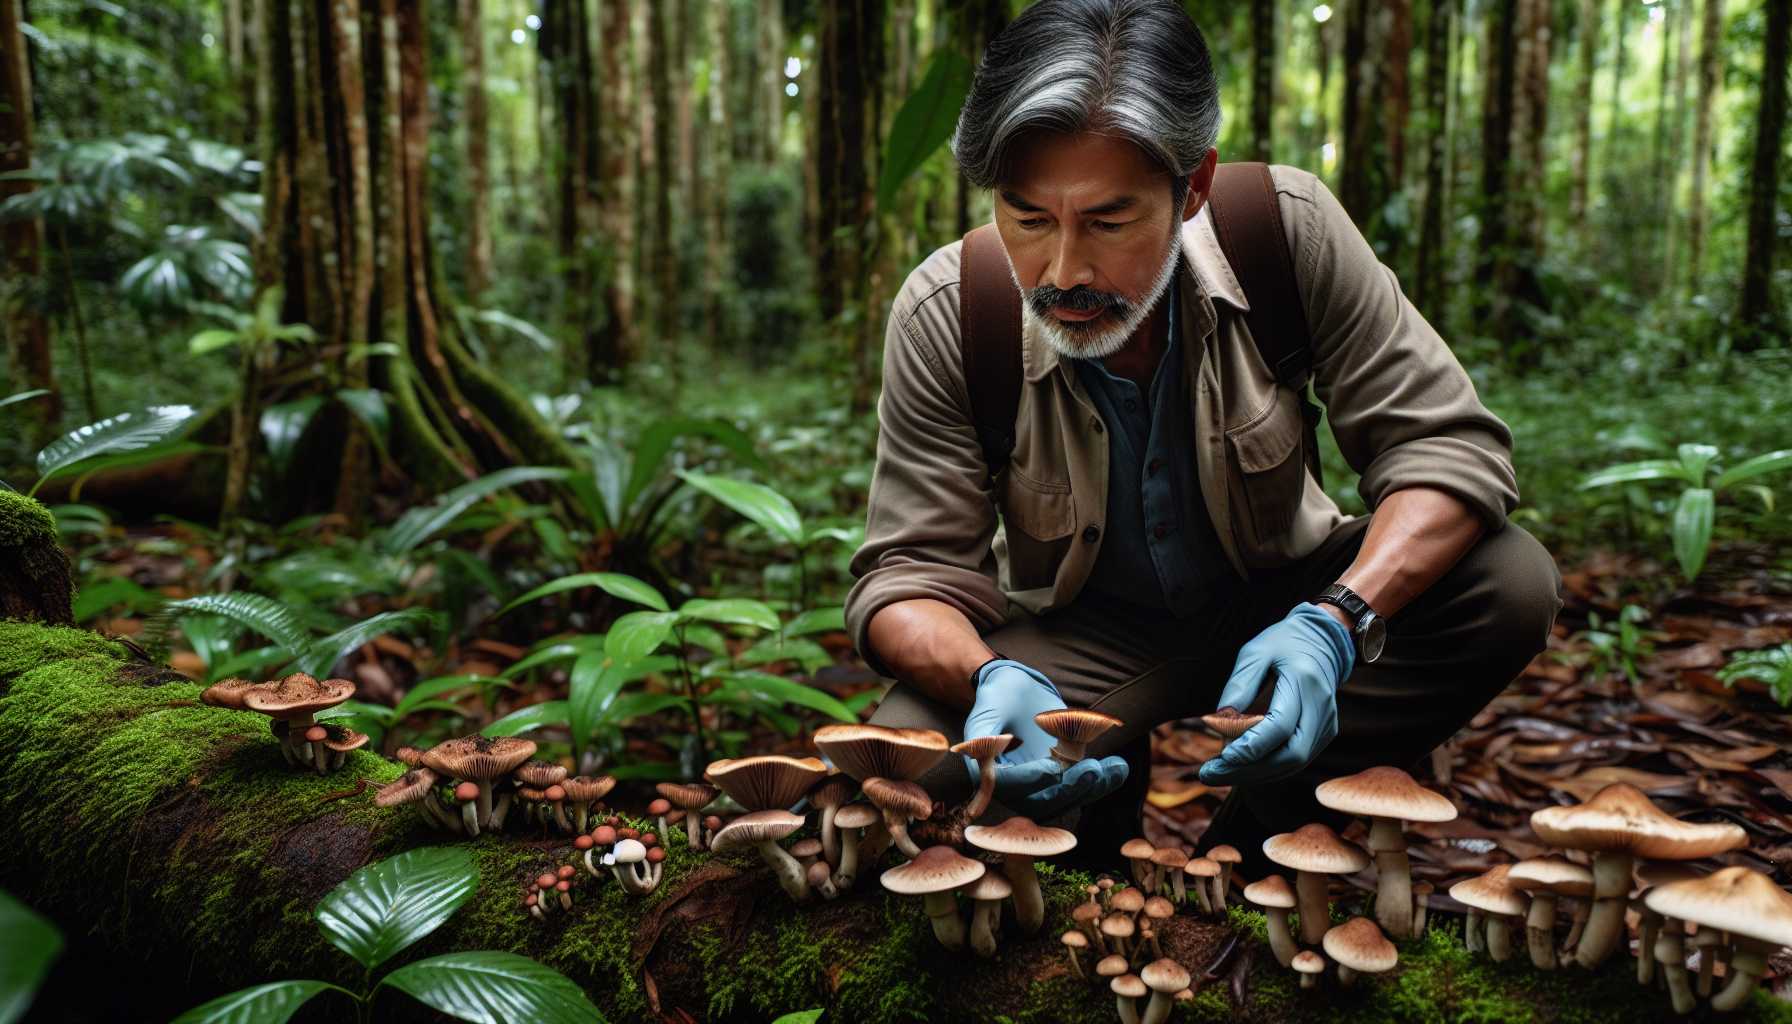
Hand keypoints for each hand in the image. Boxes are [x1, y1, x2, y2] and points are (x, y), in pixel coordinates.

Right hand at [963, 660, 1128, 818]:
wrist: (1016, 688)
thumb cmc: (997, 696)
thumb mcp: (986, 710)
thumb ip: (982, 735)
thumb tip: (983, 755)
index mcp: (993, 775)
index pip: (1012, 785)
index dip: (1033, 779)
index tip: (1052, 768)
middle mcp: (1019, 786)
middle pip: (1044, 799)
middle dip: (1070, 788)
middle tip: (1091, 770)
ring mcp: (1045, 782)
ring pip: (1069, 795)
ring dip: (1093, 786)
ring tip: (1113, 768)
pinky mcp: (1066, 773)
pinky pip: (1085, 782)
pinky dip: (1104, 778)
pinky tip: (1118, 767)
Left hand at [1199, 602, 1354, 786]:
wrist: (1321, 640)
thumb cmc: (1283, 644)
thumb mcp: (1255, 653)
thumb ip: (1239, 685)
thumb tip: (1218, 721)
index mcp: (1304, 683)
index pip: (1280, 727)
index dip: (1250, 747)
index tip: (1221, 756)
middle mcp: (1320, 708)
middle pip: (1291, 755)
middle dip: (1249, 770)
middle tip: (1211, 773)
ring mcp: (1326, 724)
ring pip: (1293, 764)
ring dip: (1255, 774)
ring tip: (1219, 773)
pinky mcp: (1323, 734)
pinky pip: (1295, 760)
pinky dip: (1267, 768)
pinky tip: (1240, 767)